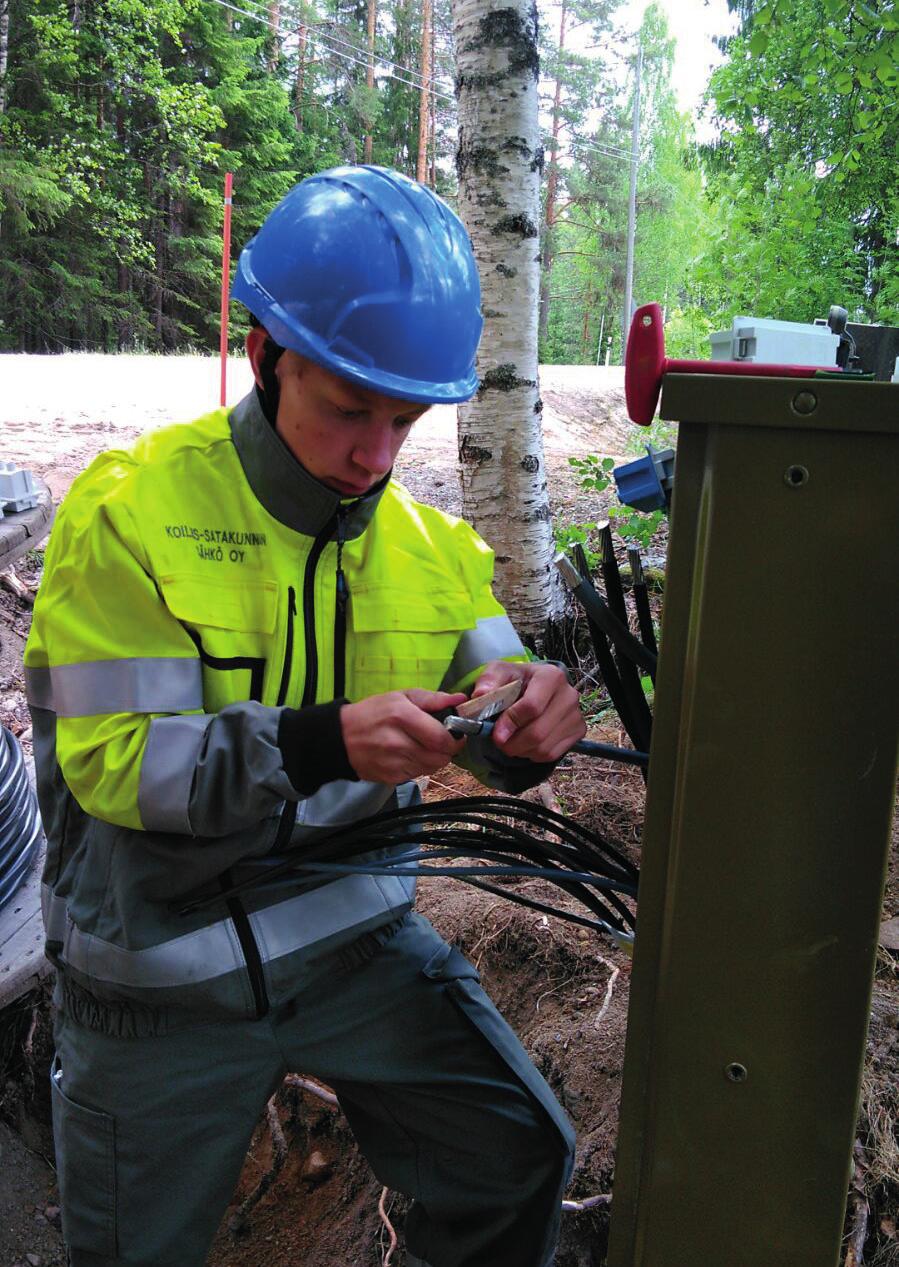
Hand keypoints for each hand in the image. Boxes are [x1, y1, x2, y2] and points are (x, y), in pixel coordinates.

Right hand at [340, 689, 466, 783]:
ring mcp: (394, 763)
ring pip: (432, 767)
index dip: (455, 738)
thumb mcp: (401, 696)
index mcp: (402, 717)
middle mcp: (398, 742)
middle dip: (447, 749)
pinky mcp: (391, 778)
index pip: (442, 738)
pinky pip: (419, 775)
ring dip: (434, 758)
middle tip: (440, 740)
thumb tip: (460, 700)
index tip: (455, 732)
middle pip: (441, 757)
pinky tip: (409, 755)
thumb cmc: (373, 713)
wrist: (341, 737)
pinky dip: (420, 766)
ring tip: (422, 746)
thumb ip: (433, 699)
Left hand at [470, 661, 584, 761]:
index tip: (496, 733)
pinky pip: (552, 754)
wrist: (533, 686)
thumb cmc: (515, 680)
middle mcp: (568, 695)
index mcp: (550, 676)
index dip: (511, 723)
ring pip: (544, 747)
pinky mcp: (578, 731)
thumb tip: (481, 695)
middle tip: (500, 742)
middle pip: (538, 732)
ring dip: (522, 750)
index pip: (532, 707)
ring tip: (512, 741)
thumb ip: (488, 681)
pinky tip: (526, 743)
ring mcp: (576, 715)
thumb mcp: (498, 673)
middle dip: (513, 743)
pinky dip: (534, 754)